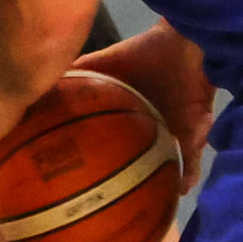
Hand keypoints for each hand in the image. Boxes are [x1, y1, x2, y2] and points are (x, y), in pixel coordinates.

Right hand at [75, 22, 215, 185]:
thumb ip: (81, 72)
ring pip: (173, 160)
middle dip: (142, 176)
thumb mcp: (106, 63)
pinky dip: (191, 169)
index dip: (110, 158)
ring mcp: (178, 127)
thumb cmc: (145, 51)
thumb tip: (44, 82)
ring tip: (161, 201)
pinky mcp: (198, 126)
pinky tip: (184, 186)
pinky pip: (195, 153)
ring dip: (169, 178)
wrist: (183, 40)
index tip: (93, 179)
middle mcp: (156, 123)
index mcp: (136, 111)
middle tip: (127, 201)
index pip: (121, 140)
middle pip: (149, 156)